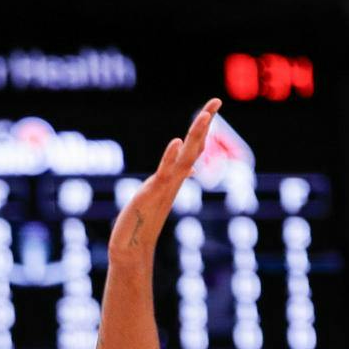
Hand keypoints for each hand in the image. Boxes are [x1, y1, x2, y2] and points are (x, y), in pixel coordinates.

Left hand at [107, 99, 220, 263]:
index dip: (203, 127)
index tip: (213, 105)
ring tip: (205, 116)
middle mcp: (174, 180)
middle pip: (194, 146)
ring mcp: (164, 187)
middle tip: (216, 100)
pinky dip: (171, 158)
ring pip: (185, 158)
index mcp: (175, 177)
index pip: (193, 147)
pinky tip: (177, 143)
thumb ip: (173, 178)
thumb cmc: (143, 220)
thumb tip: (191, 167)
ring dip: (195, 136)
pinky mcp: (152, 194)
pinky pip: (164, 174)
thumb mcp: (158, 193)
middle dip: (204, 123)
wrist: (132, 248)